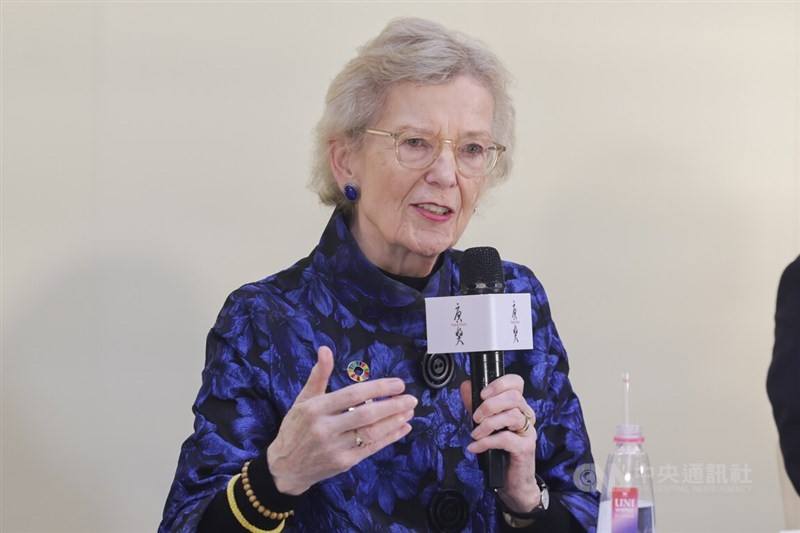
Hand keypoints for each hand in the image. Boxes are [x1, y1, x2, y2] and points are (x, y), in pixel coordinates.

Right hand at [267, 346, 416, 494]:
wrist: (285, 468)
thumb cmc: (296, 428)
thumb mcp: (303, 400)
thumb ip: (318, 375)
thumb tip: (325, 349)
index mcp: (315, 409)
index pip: (353, 395)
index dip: (378, 388)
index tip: (398, 384)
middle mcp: (325, 428)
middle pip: (366, 415)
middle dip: (392, 406)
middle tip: (411, 398)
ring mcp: (335, 447)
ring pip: (371, 433)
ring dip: (394, 422)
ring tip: (409, 412)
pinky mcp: (343, 463)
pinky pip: (371, 449)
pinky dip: (389, 438)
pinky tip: (402, 428)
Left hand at [460, 375, 539, 512]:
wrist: (512, 482)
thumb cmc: (500, 451)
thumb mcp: (485, 424)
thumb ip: (476, 405)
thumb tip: (466, 386)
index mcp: (518, 406)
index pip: (517, 382)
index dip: (499, 384)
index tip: (482, 394)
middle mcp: (527, 415)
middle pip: (514, 397)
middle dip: (489, 405)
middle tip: (475, 418)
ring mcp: (528, 432)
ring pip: (512, 415)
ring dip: (488, 424)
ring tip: (475, 434)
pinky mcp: (525, 448)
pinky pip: (506, 438)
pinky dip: (486, 442)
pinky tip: (475, 447)